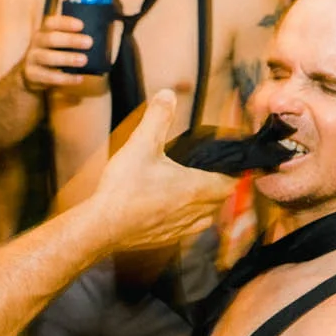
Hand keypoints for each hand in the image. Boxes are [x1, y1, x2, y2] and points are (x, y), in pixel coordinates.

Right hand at [21, 12, 97, 92]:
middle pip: (51, 39)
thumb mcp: (57, 44)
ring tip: (84, 60)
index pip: (51, 22)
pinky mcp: (32, 75)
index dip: (65, 22)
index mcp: (44, 31)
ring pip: (47, 57)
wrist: (30, 75)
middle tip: (89, 42)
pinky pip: (48, 77)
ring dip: (67, 58)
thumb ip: (72, 38)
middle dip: (70, 40)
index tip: (81, 25)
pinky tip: (79, 78)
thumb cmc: (52, 55)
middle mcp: (36, 43)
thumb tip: (102, 35)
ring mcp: (32, 59)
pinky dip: (65, 78)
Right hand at [85, 91, 234, 251]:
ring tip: (197, 192)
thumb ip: (157, 118)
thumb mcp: (141, 144)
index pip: (230, 183)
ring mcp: (180, 229)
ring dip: (206, 205)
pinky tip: (174, 211)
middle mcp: (194, 212)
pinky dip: (188, 219)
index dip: (234, 173)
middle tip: (213, 172)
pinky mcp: (165, 240)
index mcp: (195, 188)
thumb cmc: (124, 189)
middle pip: (221, 201)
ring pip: (206, 218)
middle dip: (220, 187)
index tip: (234, 165)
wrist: (101, 227)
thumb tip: (168, 95)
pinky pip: (188, 230)